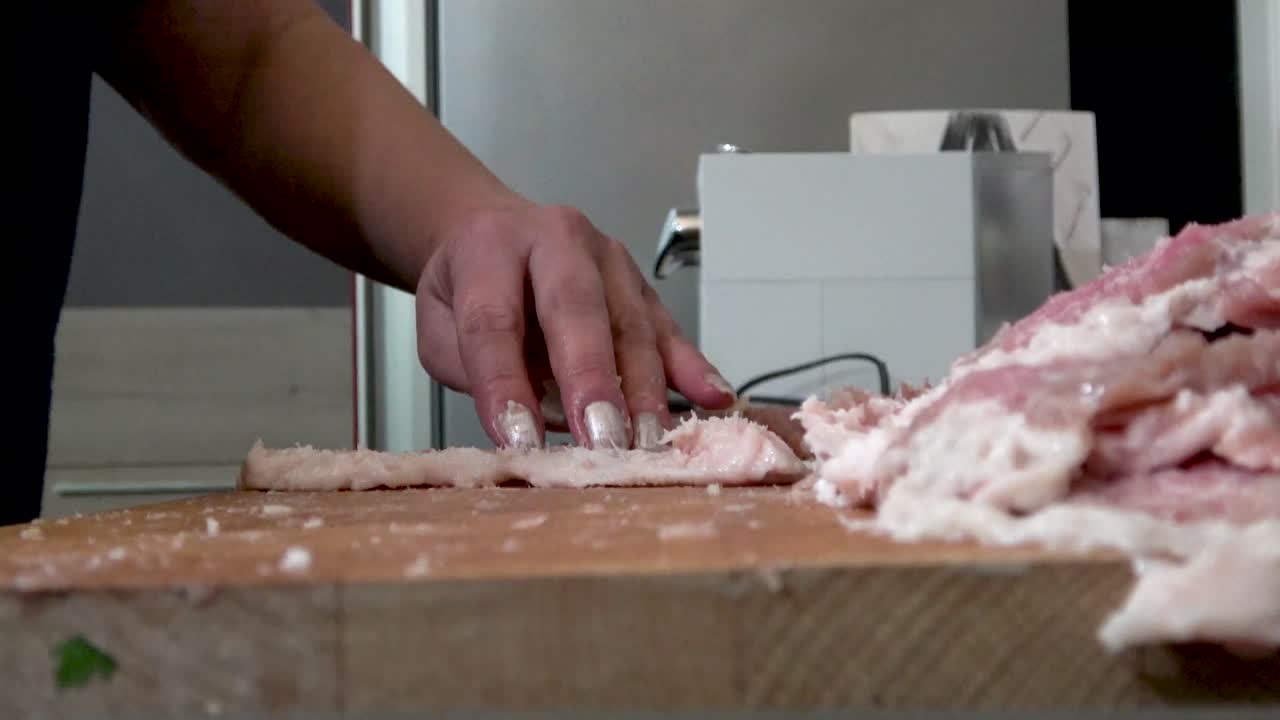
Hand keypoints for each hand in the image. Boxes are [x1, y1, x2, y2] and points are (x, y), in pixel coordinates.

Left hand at [415, 202, 736, 449]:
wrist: (493, 232)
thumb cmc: (467, 290)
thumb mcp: (437, 327)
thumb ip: (472, 368)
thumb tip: (525, 424)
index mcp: (489, 246)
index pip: (494, 319)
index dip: (504, 382)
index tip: (517, 438)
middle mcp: (555, 239)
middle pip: (575, 309)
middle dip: (591, 379)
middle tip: (602, 438)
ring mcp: (608, 258)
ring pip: (630, 323)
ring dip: (642, 389)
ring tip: (645, 443)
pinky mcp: (641, 285)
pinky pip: (669, 328)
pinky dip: (692, 367)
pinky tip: (713, 398)